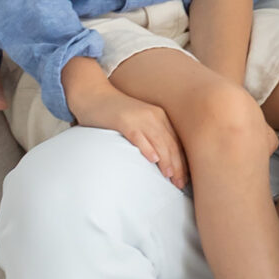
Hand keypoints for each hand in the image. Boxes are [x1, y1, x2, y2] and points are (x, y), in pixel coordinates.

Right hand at [64, 66, 188, 190]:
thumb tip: (159, 160)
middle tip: (180, 184)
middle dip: (177, 165)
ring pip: (158, 141)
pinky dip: (147, 147)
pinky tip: (153, 159)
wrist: (93, 95)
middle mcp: (154, 116)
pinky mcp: (124, 120)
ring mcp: (139, 117)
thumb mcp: (139, 122)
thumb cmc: (115, 113)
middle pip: (170, 144)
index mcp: (160, 117)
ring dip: (166, 160)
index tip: (185, 179)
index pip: (176, 143)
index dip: (182, 162)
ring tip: (170, 176)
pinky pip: (138, 135)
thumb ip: (150, 136)